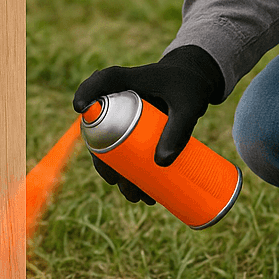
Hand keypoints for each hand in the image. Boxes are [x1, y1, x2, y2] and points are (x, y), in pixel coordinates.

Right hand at [73, 45, 225, 201]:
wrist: (198, 82)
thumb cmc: (190, 86)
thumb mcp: (188, 107)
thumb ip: (178, 130)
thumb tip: (161, 164)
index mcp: (127, 81)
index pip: (100, 82)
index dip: (86, 92)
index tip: (80, 107)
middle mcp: (119, 98)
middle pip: (100, 130)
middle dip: (106, 164)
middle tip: (122, 185)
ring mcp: (125, 115)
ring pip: (112, 147)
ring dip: (119, 175)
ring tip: (139, 197)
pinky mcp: (134, 128)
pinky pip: (126, 152)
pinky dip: (131, 172)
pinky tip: (142, 192)